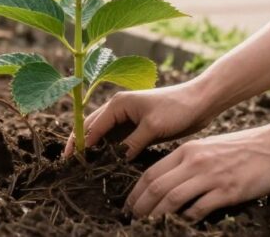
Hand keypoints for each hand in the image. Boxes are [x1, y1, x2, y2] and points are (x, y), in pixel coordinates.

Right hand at [64, 80, 216, 158]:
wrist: (200, 102)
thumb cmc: (177, 108)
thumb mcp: (152, 127)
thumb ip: (131, 144)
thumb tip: (116, 160)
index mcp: (117, 104)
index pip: (92, 126)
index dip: (80, 144)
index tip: (72, 162)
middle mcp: (117, 109)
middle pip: (91, 129)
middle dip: (80, 145)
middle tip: (69, 164)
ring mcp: (127, 118)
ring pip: (104, 136)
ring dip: (94, 149)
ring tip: (84, 167)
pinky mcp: (137, 127)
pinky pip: (118, 141)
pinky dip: (110, 151)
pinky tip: (106, 164)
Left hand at [125, 125, 269, 220]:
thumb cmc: (241, 148)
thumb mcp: (207, 148)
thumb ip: (187, 163)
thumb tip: (169, 182)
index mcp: (186, 151)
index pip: (151, 172)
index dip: (136, 191)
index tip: (129, 204)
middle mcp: (194, 162)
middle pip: (157, 186)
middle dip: (141, 205)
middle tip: (132, 218)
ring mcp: (211, 176)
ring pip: (173, 198)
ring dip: (158, 214)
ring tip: (149, 224)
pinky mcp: (228, 191)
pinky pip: (200, 208)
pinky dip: (188, 218)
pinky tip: (183, 223)